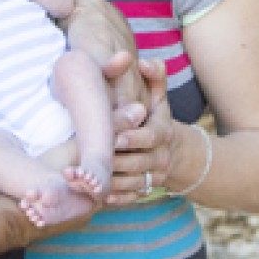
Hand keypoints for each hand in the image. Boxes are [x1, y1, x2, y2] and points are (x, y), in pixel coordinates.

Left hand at [106, 58, 173, 205]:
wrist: (170, 147)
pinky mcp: (145, 189)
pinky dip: (116, 197)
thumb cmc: (153, 113)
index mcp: (165, 131)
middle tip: (94, 158)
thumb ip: (154, 74)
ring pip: (134, 182)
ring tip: (88, 177)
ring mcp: (155, 176)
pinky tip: (98, 195)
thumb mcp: (157, 93)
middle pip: (140, 162)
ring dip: (112, 181)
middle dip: (117, 161)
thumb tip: (143, 61)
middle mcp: (162, 156)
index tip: (114, 136)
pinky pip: (132, 197)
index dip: (134, 137)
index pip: (152, 137)